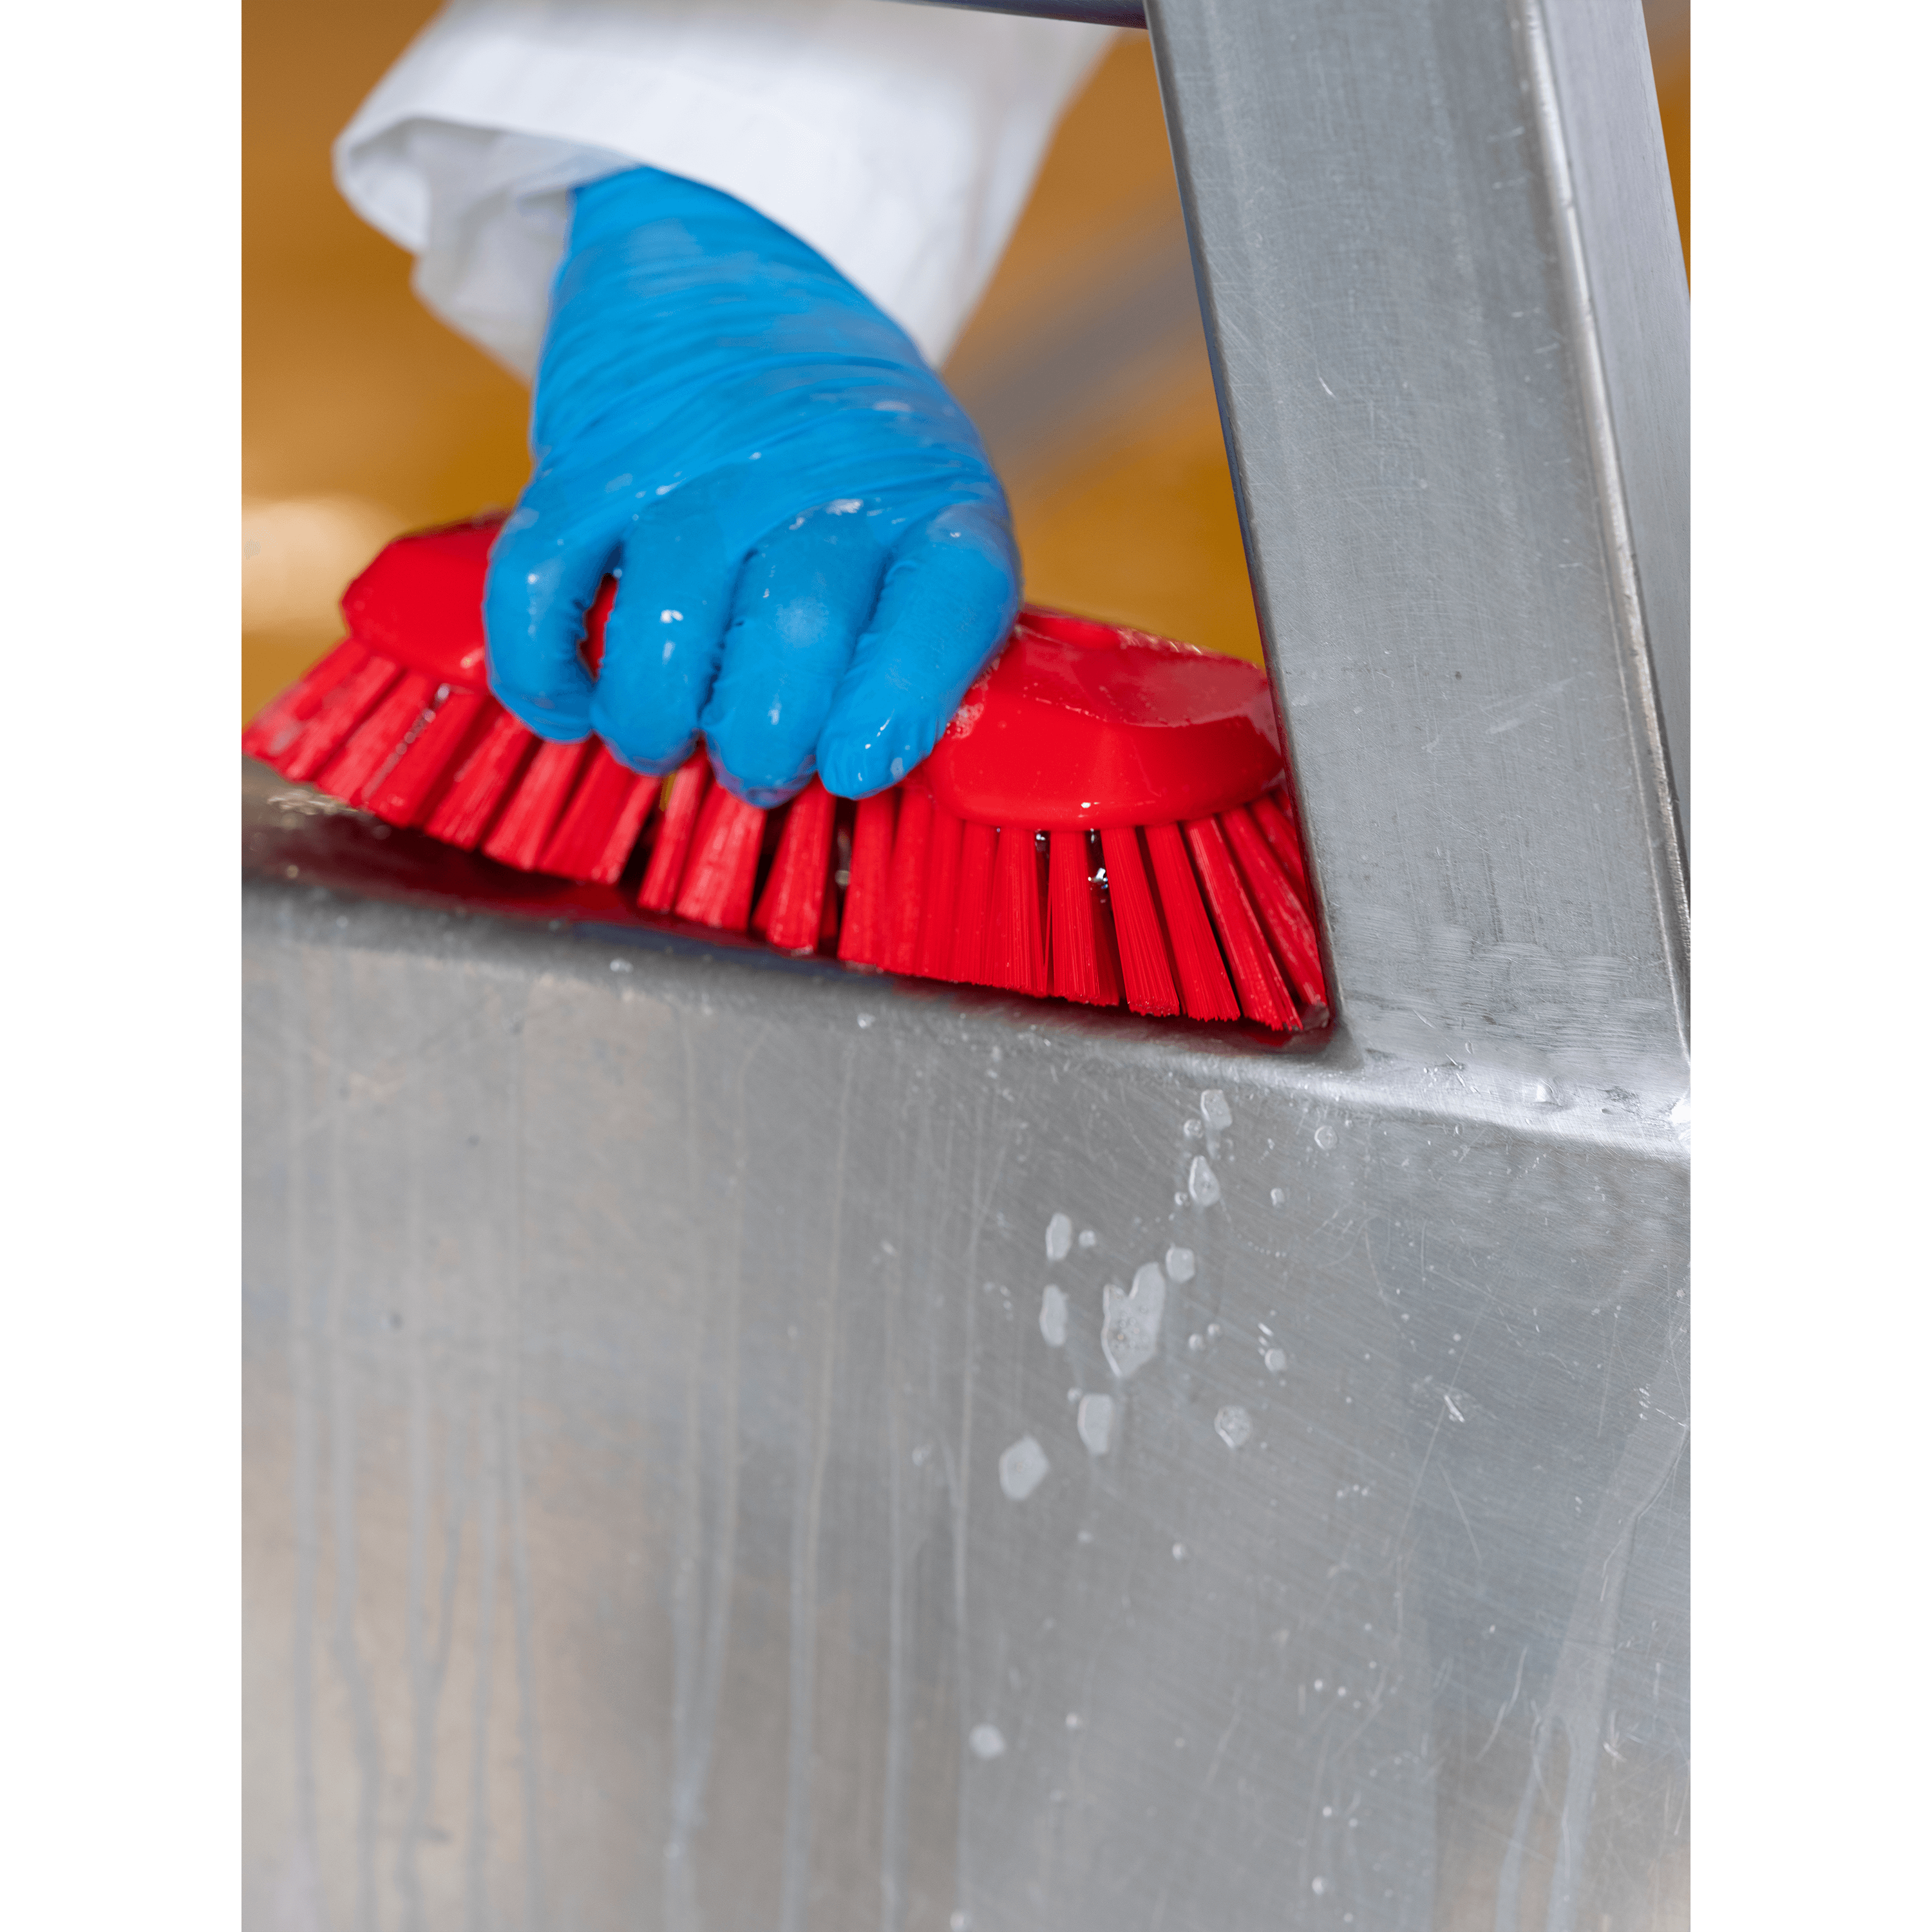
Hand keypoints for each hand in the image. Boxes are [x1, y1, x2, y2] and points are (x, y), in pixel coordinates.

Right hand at [484, 166, 1019, 806]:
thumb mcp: (927, 505)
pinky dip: (544, 670)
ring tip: (663, 740)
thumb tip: (870, 767)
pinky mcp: (586, 459)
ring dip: (655, 720)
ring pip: (667, 622)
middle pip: (796, 629)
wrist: (727, 264)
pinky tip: (570, 706)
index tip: (853, 765)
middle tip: (752, 767)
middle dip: (763, 739)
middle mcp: (819, 470)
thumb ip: (920, 630)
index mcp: (930, 493)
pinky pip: (544, 583)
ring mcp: (695, 459)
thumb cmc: (843, 441)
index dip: (899, 702)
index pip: (947, 600)